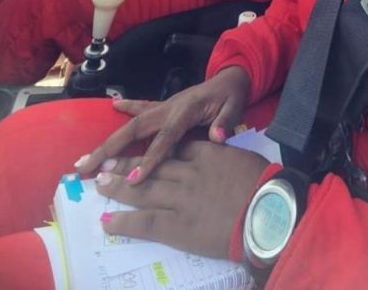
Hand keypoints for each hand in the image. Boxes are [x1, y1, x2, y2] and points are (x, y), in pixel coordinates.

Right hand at [76, 67, 251, 182]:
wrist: (231, 78)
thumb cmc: (232, 97)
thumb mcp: (235, 107)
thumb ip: (226, 121)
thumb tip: (218, 137)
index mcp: (186, 112)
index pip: (165, 138)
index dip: (150, 159)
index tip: (134, 180)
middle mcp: (169, 108)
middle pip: (136, 129)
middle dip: (111, 148)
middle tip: (86, 166)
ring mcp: (164, 106)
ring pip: (132, 122)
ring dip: (109, 138)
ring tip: (85, 156)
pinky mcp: (164, 106)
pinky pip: (141, 108)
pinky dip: (127, 107)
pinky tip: (112, 106)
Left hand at [95, 141, 267, 257]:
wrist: (266, 210)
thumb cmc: (263, 184)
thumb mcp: (242, 158)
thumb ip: (223, 151)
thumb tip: (217, 141)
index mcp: (205, 153)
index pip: (174, 148)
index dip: (154, 150)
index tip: (141, 149)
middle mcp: (187, 172)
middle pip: (151, 165)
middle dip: (127, 164)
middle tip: (106, 163)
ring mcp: (179, 199)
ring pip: (142, 190)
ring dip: (118, 186)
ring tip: (101, 183)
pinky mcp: (176, 226)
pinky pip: (144, 223)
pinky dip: (124, 221)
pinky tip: (107, 220)